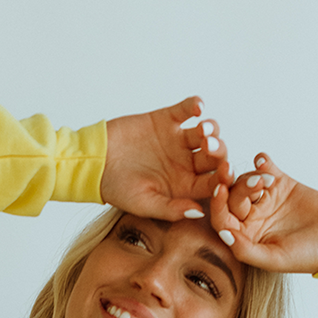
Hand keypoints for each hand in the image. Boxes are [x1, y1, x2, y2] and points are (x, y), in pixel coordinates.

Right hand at [100, 96, 228, 220]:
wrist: (93, 162)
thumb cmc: (116, 189)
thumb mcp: (144, 204)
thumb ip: (172, 209)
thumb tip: (200, 212)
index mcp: (184, 186)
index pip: (212, 183)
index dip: (221, 179)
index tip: (224, 175)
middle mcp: (185, 163)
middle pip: (213, 156)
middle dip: (217, 151)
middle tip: (210, 148)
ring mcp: (177, 141)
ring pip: (204, 132)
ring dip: (210, 129)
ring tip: (202, 129)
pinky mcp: (166, 120)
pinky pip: (186, 110)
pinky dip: (194, 105)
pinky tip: (197, 107)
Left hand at [209, 152, 317, 273]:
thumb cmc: (306, 257)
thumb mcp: (274, 259)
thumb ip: (246, 250)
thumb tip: (223, 234)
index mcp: (245, 236)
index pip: (222, 219)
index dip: (217, 205)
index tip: (220, 190)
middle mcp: (252, 217)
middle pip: (233, 197)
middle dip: (236, 186)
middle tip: (250, 180)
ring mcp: (266, 199)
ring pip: (247, 181)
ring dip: (252, 176)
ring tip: (266, 179)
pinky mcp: (282, 185)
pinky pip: (267, 169)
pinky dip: (262, 162)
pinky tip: (263, 160)